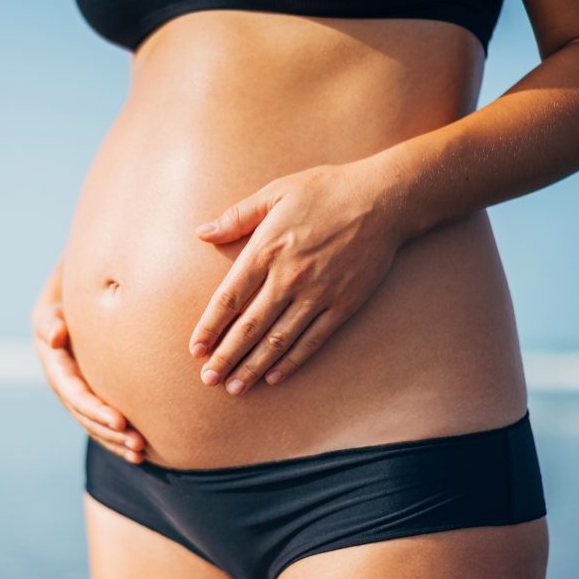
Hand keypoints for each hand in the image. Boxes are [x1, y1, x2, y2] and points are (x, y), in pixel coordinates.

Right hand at [32, 265, 145, 462]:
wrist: (67, 306)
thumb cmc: (64, 303)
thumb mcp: (52, 309)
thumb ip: (51, 321)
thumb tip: (56, 336)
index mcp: (55, 366)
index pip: (76, 394)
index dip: (96, 410)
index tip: (120, 422)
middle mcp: (65, 386)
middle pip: (87, 416)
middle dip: (111, 433)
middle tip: (137, 444)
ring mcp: (77, 394)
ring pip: (95, 425)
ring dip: (116, 442)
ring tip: (141, 453)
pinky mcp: (91, 396)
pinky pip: (102, 423)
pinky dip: (118, 438)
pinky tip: (140, 452)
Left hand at [188, 157, 406, 394]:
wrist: (383, 200)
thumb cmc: (326, 191)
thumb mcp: (276, 192)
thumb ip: (237, 216)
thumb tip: (202, 233)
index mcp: (266, 249)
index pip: (229, 298)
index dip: (209, 327)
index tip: (195, 348)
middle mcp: (288, 277)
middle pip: (249, 327)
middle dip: (226, 356)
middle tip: (208, 378)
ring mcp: (317, 294)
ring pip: (278, 340)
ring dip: (254, 366)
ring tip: (235, 387)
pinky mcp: (343, 304)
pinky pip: (312, 340)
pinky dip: (292, 361)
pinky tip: (275, 376)